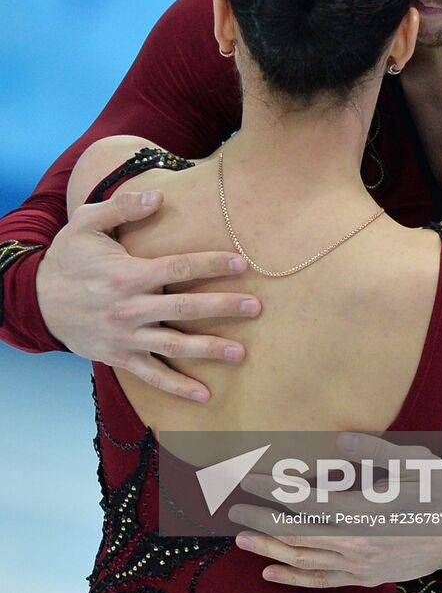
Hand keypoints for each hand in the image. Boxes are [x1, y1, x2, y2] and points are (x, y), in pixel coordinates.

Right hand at [37, 189, 260, 401]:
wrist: (35, 301)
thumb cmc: (68, 257)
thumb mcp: (85, 223)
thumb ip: (122, 207)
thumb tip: (158, 196)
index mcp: (127, 275)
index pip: (178, 268)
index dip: (211, 264)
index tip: (241, 262)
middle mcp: (130, 308)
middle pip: (185, 308)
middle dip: (223, 307)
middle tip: (255, 307)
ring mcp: (125, 337)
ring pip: (174, 346)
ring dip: (209, 350)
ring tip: (241, 354)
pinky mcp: (119, 357)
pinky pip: (152, 376)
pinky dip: (178, 387)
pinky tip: (204, 396)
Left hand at [230, 432, 441, 588]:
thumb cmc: (439, 491)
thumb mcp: (412, 461)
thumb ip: (374, 451)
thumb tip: (339, 443)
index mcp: (363, 510)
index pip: (304, 499)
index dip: (272, 488)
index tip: (247, 477)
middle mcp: (355, 542)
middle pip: (295, 532)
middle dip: (259, 519)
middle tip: (230, 509)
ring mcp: (359, 564)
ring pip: (302, 559)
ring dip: (268, 548)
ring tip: (240, 538)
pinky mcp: (364, 577)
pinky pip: (321, 581)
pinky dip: (293, 579)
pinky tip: (271, 572)